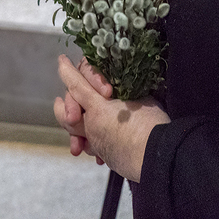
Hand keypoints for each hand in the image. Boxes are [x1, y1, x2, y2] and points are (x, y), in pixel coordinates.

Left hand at [55, 55, 170, 181]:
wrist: (157, 157)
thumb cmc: (151, 124)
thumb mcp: (140, 98)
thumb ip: (125, 92)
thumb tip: (121, 90)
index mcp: (98, 107)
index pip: (76, 85)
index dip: (68, 71)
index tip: (61, 60)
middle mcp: (91, 126)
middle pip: (66, 115)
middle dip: (64, 105)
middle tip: (61, 100)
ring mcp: (97, 143)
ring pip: (76, 133)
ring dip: (73, 126)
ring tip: (74, 120)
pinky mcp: (106, 155)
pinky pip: (92, 146)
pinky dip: (89, 139)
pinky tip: (93, 140)